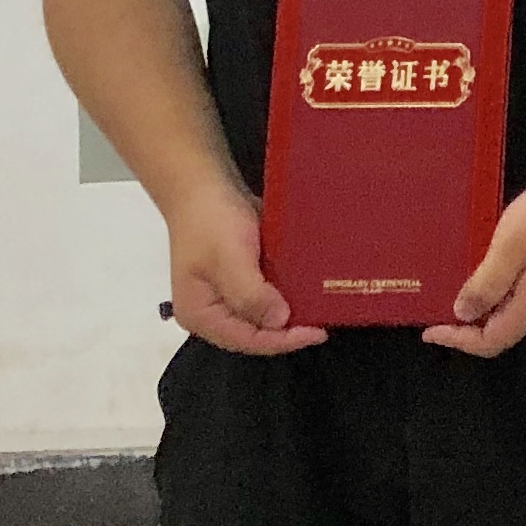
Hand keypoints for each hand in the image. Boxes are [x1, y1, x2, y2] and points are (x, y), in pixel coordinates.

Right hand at [163, 186, 324, 355]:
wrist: (205, 184)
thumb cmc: (212, 221)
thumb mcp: (229, 257)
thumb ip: (250, 294)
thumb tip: (280, 322)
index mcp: (200, 316)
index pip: (246, 341)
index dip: (283, 341)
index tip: (319, 332)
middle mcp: (212, 312)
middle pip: (255, 333)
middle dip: (288, 330)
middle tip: (325, 321)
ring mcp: (227, 296)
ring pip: (264, 316)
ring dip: (291, 314)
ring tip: (323, 309)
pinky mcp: (242, 278)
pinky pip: (267, 295)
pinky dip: (287, 295)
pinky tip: (310, 290)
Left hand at [423, 164, 525, 359]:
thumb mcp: (510, 246)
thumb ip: (486, 284)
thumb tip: (463, 314)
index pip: (492, 342)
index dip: (458, 340)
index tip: (430, 328)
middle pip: (503, 330)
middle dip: (468, 326)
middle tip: (439, 308)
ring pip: (513, 313)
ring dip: (484, 307)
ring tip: (458, 288)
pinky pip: (523, 296)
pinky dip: (499, 293)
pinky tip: (488, 271)